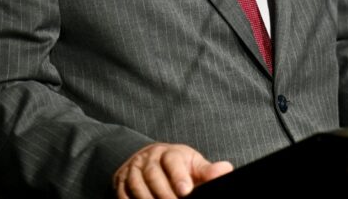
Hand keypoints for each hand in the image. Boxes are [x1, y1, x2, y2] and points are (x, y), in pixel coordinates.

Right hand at [114, 143, 233, 198]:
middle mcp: (149, 158)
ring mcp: (133, 169)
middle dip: (164, 193)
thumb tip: (226, 169)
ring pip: (137, 185)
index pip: (172, 161)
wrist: (147, 159)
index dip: (178, 176)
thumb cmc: (177, 165)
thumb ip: (207, 170)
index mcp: (169, 152)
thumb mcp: (192, 164)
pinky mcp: (121, 181)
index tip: (186, 192)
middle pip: (153, 175)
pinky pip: (123, 194)